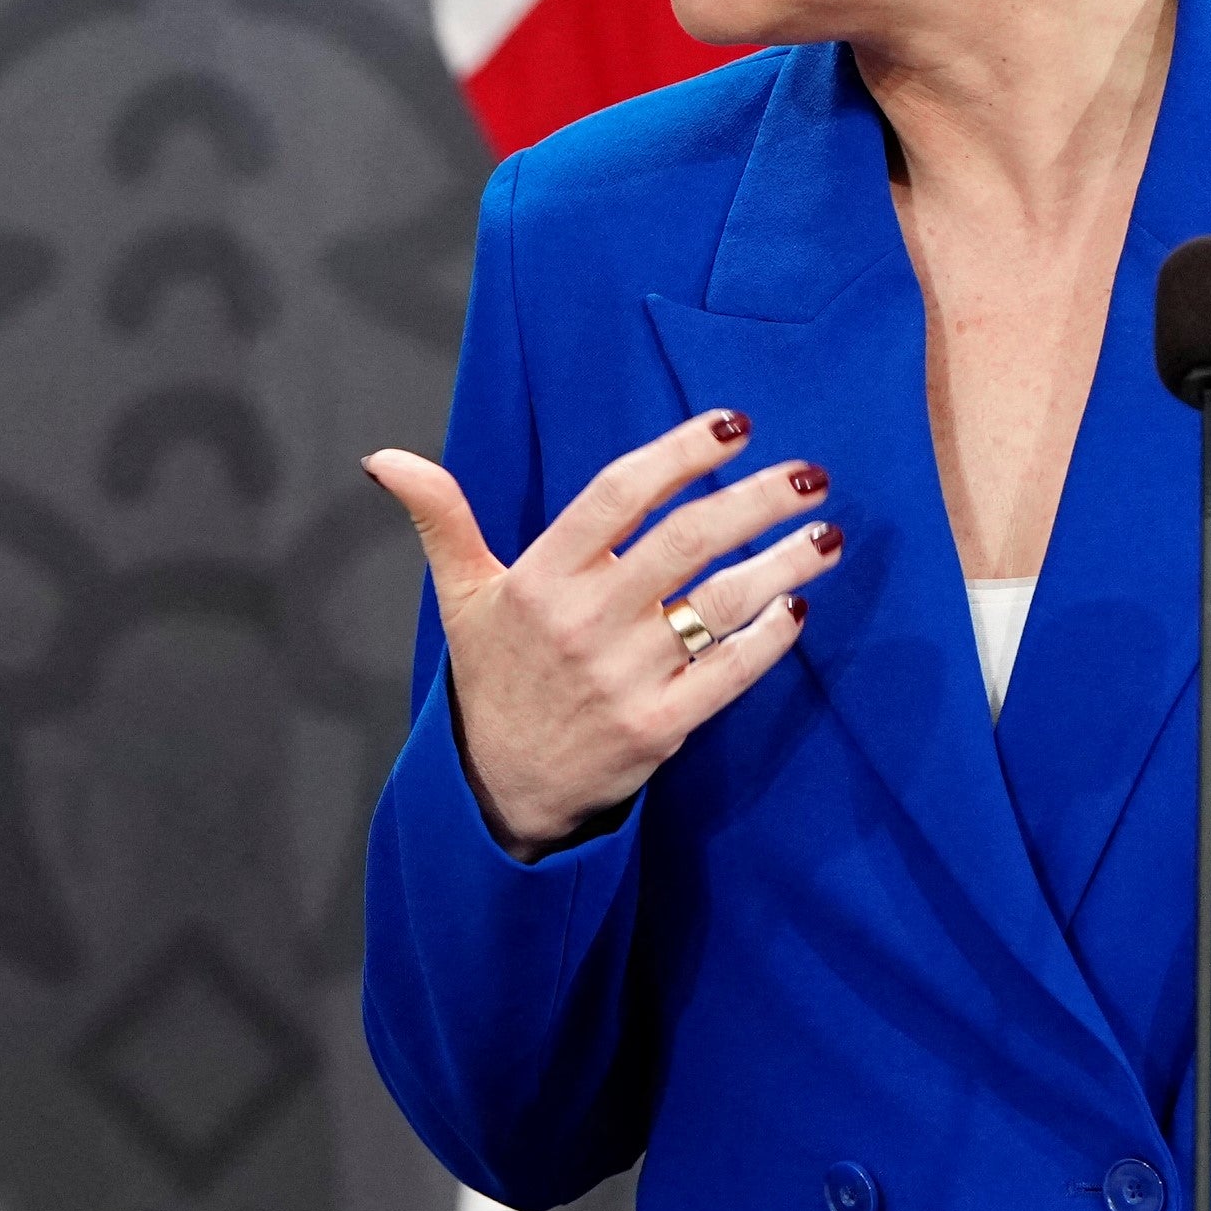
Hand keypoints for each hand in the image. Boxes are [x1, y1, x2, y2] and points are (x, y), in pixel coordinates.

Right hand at [362, 408, 839, 853]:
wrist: (502, 786)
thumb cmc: (494, 676)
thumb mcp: (460, 595)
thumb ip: (439, 518)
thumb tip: (384, 459)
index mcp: (540, 577)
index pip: (617, 495)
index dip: (678, 454)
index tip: (734, 424)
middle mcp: (584, 621)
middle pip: (683, 542)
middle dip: (755, 501)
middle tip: (810, 472)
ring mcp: (623, 676)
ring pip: (717, 604)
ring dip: (780, 563)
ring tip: (826, 533)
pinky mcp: (655, 727)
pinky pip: (726, 675)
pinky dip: (767, 640)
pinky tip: (797, 608)